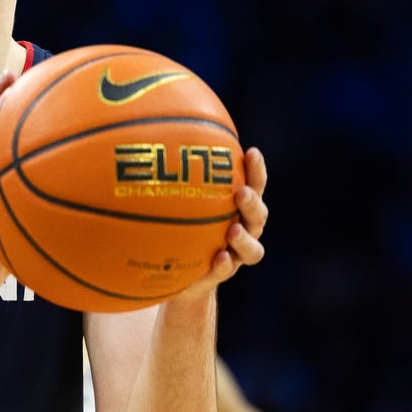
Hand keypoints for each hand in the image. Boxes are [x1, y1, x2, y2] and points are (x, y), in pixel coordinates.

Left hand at [176, 147, 268, 300]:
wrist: (181, 273)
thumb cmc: (182, 225)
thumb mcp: (180, 200)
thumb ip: (176, 176)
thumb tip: (152, 136)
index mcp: (238, 208)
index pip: (254, 185)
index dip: (256, 171)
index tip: (251, 152)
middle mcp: (244, 230)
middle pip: (259, 216)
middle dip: (253, 203)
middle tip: (242, 193)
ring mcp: (236, 255)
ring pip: (253, 250)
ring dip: (245, 239)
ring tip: (232, 230)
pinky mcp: (221, 275)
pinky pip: (227, 272)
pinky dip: (224, 266)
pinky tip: (218, 258)